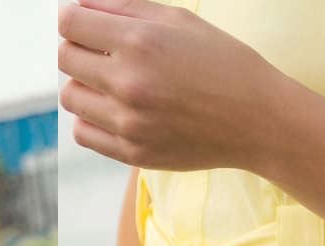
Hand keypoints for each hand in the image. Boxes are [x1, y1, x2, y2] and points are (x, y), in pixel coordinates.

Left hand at [58, 0, 299, 172]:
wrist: (259, 120)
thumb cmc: (224, 62)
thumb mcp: (181, 21)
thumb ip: (125, 7)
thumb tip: (79, 3)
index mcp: (140, 42)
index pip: (70, 23)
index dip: (72, 18)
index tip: (83, 22)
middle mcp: (128, 82)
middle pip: (65, 57)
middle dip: (78, 47)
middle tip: (102, 50)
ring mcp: (128, 122)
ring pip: (70, 96)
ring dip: (84, 84)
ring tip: (114, 82)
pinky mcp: (131, 152)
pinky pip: (83, 132)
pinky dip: (91, 118)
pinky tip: (115, 109)